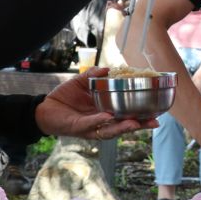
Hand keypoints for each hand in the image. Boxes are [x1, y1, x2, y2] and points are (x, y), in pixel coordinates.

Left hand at [36, 67, 157, 140]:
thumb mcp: (81, 83)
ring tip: (134, 123)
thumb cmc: (65, 97)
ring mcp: (90, 128)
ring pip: (109, 131)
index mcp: (105, 114)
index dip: (141, 118)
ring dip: (122, 127)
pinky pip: (89, 124)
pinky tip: (106, 117)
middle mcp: (100, 124)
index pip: (126, 117)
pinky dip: (98, 121)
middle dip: (138, 126)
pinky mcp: (77, 128)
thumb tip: (109, 68)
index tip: (156, 115)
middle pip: (123, 127)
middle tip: (153, 122)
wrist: (44, 109)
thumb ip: (94, 75)